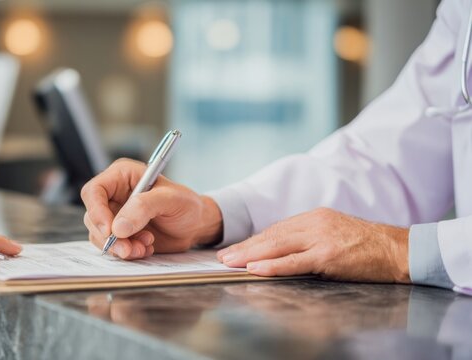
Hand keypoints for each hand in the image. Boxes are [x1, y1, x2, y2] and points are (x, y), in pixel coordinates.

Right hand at [81, 158, 222, 259]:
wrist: (195, 226)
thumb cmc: (186, 205)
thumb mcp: (171, 199)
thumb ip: (144, 207)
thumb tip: (117, 227)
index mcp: (122, 176)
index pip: (94, 191)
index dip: (96, 212)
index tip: (110, 231)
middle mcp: (114, 195)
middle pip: (93, 217)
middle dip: (110, 236)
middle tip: (130, 247)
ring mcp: (116, 216)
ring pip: (100, 235)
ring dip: (120, 247)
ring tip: (145, 246)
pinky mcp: (121, 234)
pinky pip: (112, 247)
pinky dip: (127, 252)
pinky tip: (146, 248)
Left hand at [217, 208, 409, 282]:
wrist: (398, 249)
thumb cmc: (367, 245)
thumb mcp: (333, 232)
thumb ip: (309, 238)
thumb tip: (282, 250)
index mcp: (313, 217)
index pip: (276, 230)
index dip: (253, 241)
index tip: (236, 249)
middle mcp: (313, 223)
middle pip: (271, 236)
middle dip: (244, 248)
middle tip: (223, 257)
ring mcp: (320, 238)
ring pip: (277, 246)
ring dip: (249, 256)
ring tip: (230, 263)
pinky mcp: (328, 255)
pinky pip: (294, 262)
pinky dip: (272, 266)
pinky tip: (256, 269)